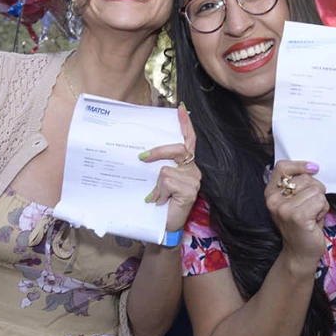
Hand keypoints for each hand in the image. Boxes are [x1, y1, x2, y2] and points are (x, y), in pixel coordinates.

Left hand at [141, 104, 201, 233]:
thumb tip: (143, 153)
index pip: (189, 140)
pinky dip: (159, 192)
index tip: (180, 108)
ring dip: (157, 185)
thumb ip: (159, 166)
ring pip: (167, 169)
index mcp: (186, 165)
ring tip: (157, 197)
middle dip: (158, 152)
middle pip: (178, 149)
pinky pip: (167, 182)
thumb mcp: (158, 181)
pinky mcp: (190, 190)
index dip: (185, 125)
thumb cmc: (160, 204)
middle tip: (141, 157)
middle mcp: (193, 170)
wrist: (164, 227)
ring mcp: (193, 180)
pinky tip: (161, 202)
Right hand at [265, 160, 328, 266]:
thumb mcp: (293, 201)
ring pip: (316, 190)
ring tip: (312, 214)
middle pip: (306, 178)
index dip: (300, 165)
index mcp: (270, 193)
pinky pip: (320, 200)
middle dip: (315, 191)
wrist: (300, 252)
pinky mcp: (297, 216)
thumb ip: (297, 185)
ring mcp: (284, 208)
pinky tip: (315, 220)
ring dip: (320, 202)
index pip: (282, 167)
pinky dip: (323, 209)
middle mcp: (273, 200)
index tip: (313, 169)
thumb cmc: (301, 225)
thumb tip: (312, 168)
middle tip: (309, 207)